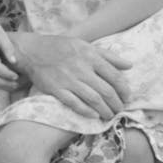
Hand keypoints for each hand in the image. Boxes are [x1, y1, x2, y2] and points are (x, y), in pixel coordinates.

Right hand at [12, 33, 130, 117]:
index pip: (114, 76)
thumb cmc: (61, 47)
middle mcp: (81, 68)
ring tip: (110, 116)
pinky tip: (94, 115)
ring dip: (105, 110)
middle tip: (120, 110)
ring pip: (93, 99)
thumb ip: (108, 55)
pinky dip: (86, 111)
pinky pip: (75, 103)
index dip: (124, 89)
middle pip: (106, 91)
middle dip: (117, 104)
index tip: (127, 97)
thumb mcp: (85, 45)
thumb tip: (129, 65)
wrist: (33, 51)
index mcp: (90, 56)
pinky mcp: (56, 89)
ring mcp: (68, 80)